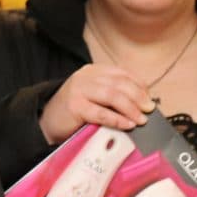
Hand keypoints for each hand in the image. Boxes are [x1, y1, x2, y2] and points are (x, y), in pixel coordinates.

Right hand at [40, 63, 155, 143]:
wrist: (47, 121)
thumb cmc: (76, 111)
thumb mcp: (95, 96)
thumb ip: (113, 95)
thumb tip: (142, 103)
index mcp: (94, 71)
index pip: (122, 73)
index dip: (139, 85)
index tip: (149, 98)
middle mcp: (87, 76)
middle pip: (120, 83)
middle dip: (138, 97)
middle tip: (149, 110)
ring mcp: (79, 90)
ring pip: (112, 95)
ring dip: (130, 108)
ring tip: (141, 119)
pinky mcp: (75, 106)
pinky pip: (101, 113)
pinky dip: (117, 119)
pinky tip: (127, 125)